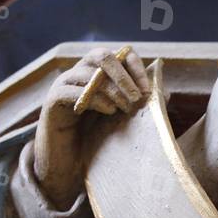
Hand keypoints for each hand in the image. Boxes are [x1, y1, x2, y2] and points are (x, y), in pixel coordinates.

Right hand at [33, 47, 149, 208]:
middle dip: (124, 76)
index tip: (149, 92)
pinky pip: (73, 91)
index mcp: (100, 73)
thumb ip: (142, 106)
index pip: (121, 55)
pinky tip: (108, 111)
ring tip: (123, 109)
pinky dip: (95, 99)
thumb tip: (164, 94)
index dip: (136, 69)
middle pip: (103, 56)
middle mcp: (81, 72)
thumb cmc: (99, 138)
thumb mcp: (124, 118)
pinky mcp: (53, 100)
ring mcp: (64, 84)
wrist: (70, 162)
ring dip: (113, 90)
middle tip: (137, 97)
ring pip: (89, 73)